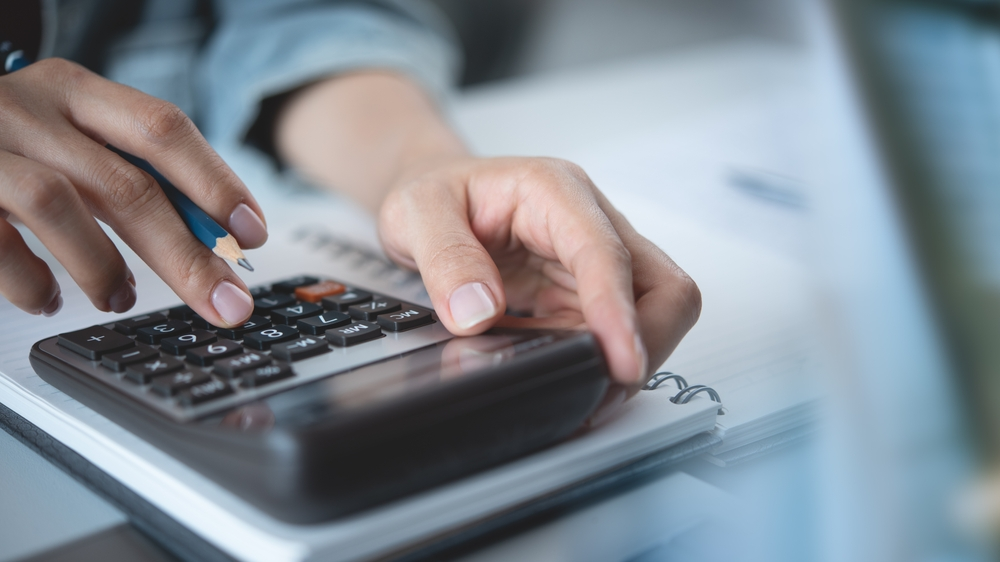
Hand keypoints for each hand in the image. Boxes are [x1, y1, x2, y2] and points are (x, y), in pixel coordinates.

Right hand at [0, 58, 266, 325]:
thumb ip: (134, 176)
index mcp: (75, 91)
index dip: (215, 182)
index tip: (252, 233)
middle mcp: (28, 108)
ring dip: (102, 266)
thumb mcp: (73, 140)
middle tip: (226, 303)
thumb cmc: (12, 147)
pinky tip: (49, 299)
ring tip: (119, 299)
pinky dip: (30, 281)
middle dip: (186, 255)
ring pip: (57, 205)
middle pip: (126, 182)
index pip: (162, 128)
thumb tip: (220, 240)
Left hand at [378, 156, 700, 384]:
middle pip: (663, 289)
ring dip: (620, 359)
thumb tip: (479, 313)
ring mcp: (592, 262)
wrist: (433, 195)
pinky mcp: (582, 295)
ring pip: (649, 317)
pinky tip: (556, 374)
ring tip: (572, 392)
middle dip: (646, 343)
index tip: (622, 362)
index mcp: (555, 192)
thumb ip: (445, 259)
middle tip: (602, 392)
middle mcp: (589, 224)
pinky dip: (592, 362)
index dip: (618, 313)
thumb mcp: (415, 212)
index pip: (607, 255)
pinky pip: (608, 336)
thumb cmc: (434, 193)